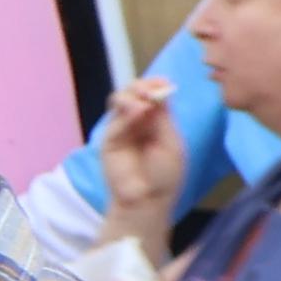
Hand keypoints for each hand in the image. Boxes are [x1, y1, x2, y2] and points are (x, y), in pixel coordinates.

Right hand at [92, 78, 178, 243]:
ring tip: (143, 103)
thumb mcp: (171, 142)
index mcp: (156, 120)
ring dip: (130, 96)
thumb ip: (163, 119)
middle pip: (132, 93)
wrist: (148, 199)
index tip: (163, 82)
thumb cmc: (165, 173)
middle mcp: (136, 121)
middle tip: (150, 90)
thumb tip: (158, 93)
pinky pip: (115, 122)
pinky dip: (127, 114)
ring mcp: (121, 129)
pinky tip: (138, 112)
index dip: (154, 84)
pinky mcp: (109, 140)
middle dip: (140, 86)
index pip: (151, 94)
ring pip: (118, 102)